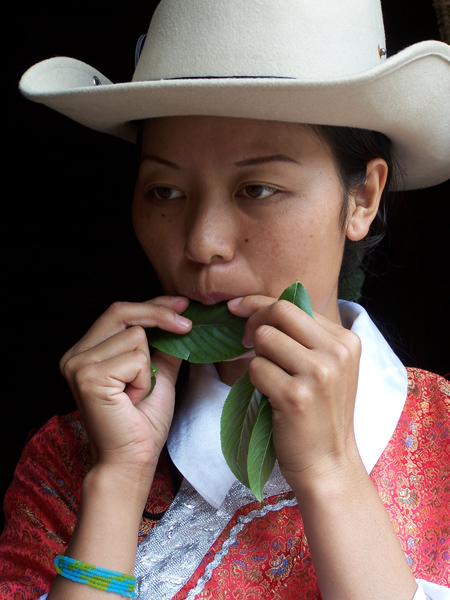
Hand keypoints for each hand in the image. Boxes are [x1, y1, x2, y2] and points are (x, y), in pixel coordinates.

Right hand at [59, 296, 191, 485]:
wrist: (130, 461)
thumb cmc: (141, 424)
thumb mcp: (157, 375)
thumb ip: (163, 348)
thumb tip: (180, 321)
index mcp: (85, 352)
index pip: (118, 313)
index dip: (152, 305)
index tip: (182, 304)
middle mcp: (75, 355)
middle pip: (122, 312)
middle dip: (160, 316)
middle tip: (187, 325)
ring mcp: (78, 364)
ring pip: (135, 336)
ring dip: (148, 367)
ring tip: (137, 393)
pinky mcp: (88, 375)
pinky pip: (136, 358)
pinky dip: (144, 379)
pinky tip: (133, 399)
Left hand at [228, 295, 361, 490]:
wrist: (328, 463)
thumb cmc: (321, 414)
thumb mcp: (327, 368)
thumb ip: (304, 337)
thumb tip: (260, 307)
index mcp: (345, 340)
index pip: (294, 303)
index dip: (260, 303)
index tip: (237, 307)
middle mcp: (336, 352)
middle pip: (279, 311)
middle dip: (254, 321)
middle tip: (246, 342)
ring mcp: (319, 373)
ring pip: (265, 338)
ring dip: (256, 357)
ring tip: (269, 377)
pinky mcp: (297, 396)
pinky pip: (257, 368)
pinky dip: (254, 380)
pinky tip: (269, 395)